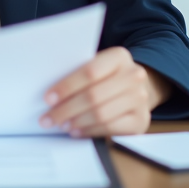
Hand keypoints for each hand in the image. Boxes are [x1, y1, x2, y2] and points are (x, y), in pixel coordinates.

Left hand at [40, 47, 171, 137]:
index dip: (67, 86)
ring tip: (61, 124)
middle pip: (94, 95)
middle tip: (47, 118)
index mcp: (120, 56)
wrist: (135, 89)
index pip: (90, 72)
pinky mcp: (141, 120)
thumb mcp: (97, 67)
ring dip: (76, 121)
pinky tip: (76, 131)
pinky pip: (111, 128)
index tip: (48, 98)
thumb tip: (51, 94)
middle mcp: (134, 75)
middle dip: (66, 109)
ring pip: (101, 113)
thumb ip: (79, 74)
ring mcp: (140, 99)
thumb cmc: (107, 77)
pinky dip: (90, 131)